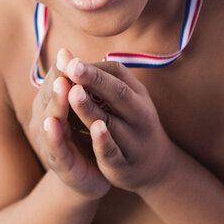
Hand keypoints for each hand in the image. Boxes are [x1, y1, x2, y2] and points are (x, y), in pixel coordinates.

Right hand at [28, 50, 110, 200]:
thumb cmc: (87, 138)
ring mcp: (50, 143)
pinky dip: (54, 135)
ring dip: (56, 103)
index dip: (60, 69)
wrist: (92, 178)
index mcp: (54, 106)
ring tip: (62, 87)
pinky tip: (54, 124)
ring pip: (50, 119)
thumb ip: (77, 86)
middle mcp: (47, 121)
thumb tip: (71, 52)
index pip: (54, 84)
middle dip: (57, 81)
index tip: (67, 53)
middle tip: (64, 65)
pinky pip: (55, 148)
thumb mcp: (82, 110)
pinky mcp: (58, 164)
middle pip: (49, 97)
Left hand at [61, 54, 178, 193]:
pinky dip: (104, 141)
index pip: (116, 74)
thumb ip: (101, 80)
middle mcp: (139, 114)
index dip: (93, 67)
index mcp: (137, 95)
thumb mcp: (125, 99)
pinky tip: (93, 129)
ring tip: (73, 92)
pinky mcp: (124, 164)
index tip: (69, 59)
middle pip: (117, 93)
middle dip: (93, 79)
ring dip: (91, 107)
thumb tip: (67, 56)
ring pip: (111, 121)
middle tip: (72, 66)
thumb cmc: (132, 123)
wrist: (156, 167)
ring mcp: (133, 140)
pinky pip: (113, 151)